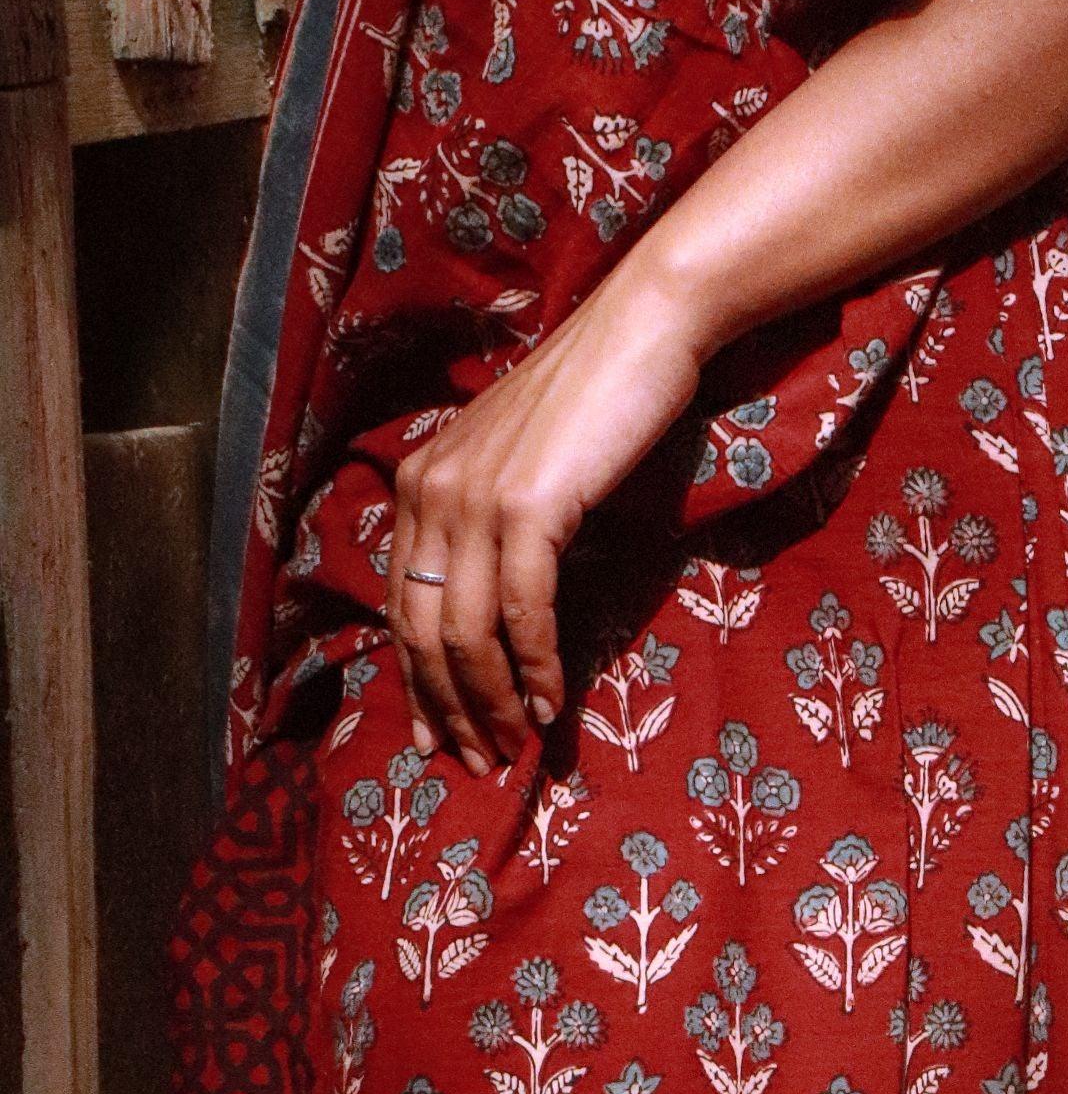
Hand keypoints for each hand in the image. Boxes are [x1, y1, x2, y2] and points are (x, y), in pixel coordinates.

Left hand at [386, 260, 708, 771]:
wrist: (641, 332)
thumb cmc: (594, 401)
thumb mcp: (522, 465)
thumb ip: (493, 522)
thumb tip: (500, 611)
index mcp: (419, 482)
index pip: (400, 606)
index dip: (419, 682)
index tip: (442, 735)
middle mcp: (430, 489)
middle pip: (421, 631)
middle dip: (448, 708)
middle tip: (479, 761)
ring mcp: (474, 497)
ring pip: (465, 631)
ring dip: (491, 701)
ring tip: (515, 745)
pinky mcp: (527, 505)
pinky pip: (521, 610)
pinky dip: (536, 665)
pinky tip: (552, 701)